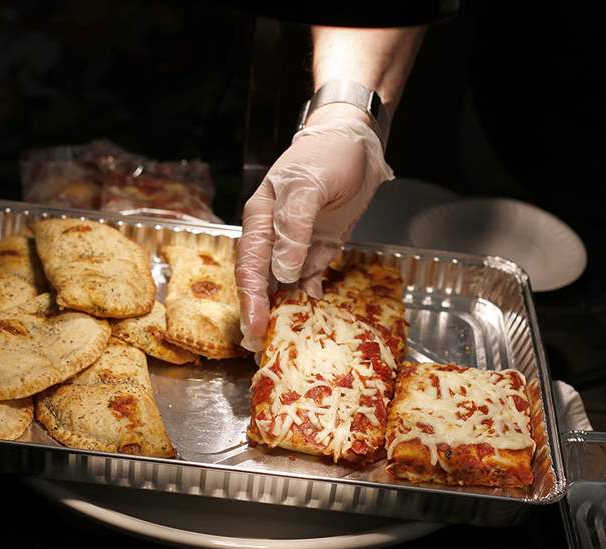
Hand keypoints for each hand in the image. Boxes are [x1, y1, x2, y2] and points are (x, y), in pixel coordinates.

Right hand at [235, 108, 393, 350]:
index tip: (255, 327)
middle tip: (260, 348)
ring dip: (281, 312)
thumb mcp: (307, 186)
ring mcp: (295, 245)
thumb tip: (282, 271)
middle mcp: (273, 237)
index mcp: (260, 220)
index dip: (251, 300)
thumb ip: (293, 228)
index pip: (249, 267)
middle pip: (260, 282)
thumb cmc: (326, 156)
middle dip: (259, 314)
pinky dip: (308, 297)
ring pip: (282, 286)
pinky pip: (308, 280)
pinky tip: (311, 313)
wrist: (356, 143)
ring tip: (281, 342)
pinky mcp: (317, 250)